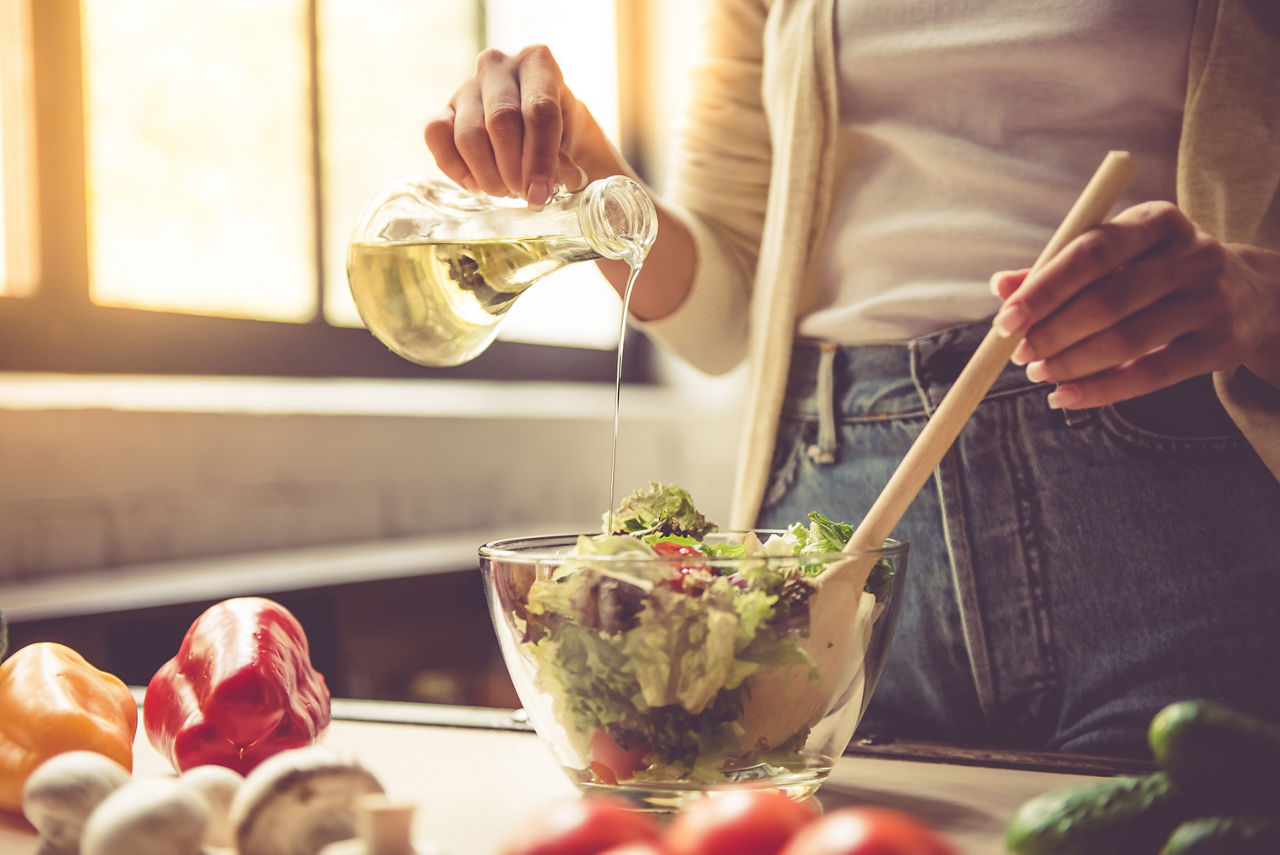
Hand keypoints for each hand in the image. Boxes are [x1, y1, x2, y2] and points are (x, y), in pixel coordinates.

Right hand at [424, 45, 603, 205]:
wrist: (541, 128)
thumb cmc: (562, 134)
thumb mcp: (575, 143)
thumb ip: (565, 163)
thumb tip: (542, 186)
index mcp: (538, 63)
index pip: (539, 110)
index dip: (540, 157)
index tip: (540, 193)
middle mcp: (498, 66)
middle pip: (501, 121)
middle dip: (513, 169)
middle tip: (524, 196)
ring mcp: (467, 87)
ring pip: (468, 135)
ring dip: (488, 175)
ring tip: (507, 192)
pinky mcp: (444, 109)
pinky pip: (436, 137)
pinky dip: (456, 169)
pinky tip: (477, 186)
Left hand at [989, 201, 1279, 408]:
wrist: (1252, 294)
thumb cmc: (1159, 271)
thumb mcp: (1119, 257)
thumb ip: (1059, 269)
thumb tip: (1001, 286)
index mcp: (1156, 222)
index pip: (1091, 252)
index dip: (1044, 289)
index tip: (1006, 320)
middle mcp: (1190, 255)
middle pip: (1107, 299)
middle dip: (1053, 332)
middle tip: (1018, 353)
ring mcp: (1210, 300)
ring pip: (1127, 340)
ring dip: (1071, 363)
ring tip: (1038, 373)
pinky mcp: (1220, 345)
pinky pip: (1151, 374)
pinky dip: (1101, 390)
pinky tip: (1066, 395)